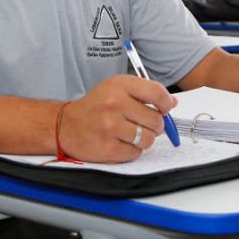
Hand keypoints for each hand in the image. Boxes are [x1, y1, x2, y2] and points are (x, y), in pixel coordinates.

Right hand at [57, 75, 173, 162]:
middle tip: (143, 124)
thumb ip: (144, 94)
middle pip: (156, 120)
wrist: (66, 126)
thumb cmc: (95, 107)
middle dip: (155, 125)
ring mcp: (111, 127)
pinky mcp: (109, 148)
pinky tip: (120, 143)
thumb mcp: (116, 90)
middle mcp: (114, 104)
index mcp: (118, 85)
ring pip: (149, 139)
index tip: (163, 108)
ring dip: (144, 139)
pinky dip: (132, 150)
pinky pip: (136, 153)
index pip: (157, 92)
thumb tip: (173, 102)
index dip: (165, 103)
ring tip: (130, 134)